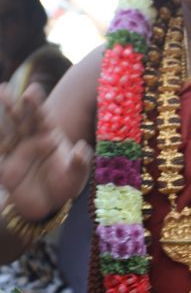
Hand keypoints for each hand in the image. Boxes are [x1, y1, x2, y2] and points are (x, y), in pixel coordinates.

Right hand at [0, 83, 91, 221]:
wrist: (51, 204)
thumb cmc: (66, 184)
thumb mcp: (76, 176)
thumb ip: (79, 163)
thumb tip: (81, 148)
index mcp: (50, 136)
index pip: (42, 117)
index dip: (36, 105)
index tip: (31, 90)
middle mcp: (32, 140)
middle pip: (22, 120)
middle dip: (15, 105)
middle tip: (6, 88)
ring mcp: (18, 152)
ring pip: (7, 132)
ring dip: (0, 117)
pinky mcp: (7, 168)